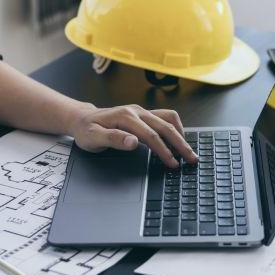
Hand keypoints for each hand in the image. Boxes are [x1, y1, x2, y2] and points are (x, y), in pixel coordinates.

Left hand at [69, 104, 197, 167]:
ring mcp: (141, 111)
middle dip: (180, 144)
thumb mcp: (93, 138)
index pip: (151, 135)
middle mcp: (136, 111)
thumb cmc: (87, 130)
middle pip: (164, 126)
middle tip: (191, 159)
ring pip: (168, 119)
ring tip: (188, 150)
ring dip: (180, 134)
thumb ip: (113, 139)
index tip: (172, 163)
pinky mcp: (143, 114)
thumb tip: (133, 142)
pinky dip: (175, 128)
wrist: (83, 119)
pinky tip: (178, 139)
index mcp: (125, 116)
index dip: (163, 150)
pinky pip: (165, 117)